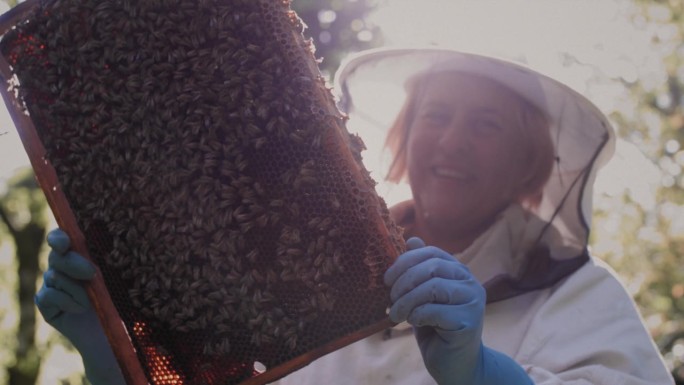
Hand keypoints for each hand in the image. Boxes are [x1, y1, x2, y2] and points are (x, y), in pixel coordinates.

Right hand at [35, 229, 124, 384]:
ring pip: (54, 276)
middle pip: (56, 256)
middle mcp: (60, 267)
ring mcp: (50, 285)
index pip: (60, 239)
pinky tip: (80, 309)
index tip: (66, 243)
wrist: (110, 333)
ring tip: (92, 301)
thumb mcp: (111, 279)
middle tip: (92, 274)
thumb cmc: (117, 301)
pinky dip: (67, 302)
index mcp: (77, 255)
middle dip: (73, 263)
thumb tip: (94, 254)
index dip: (58, 238)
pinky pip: (48, 295)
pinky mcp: (44, 303)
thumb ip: (100, 263)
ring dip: (77, 289)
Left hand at [384, 237, 531, 384]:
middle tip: (390, 299)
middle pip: (431, 268)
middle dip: (404, 281)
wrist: (456, 363)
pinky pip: (434, 310)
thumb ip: (419, 271)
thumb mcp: (422, 296)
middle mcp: (469, 282)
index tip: (387, 279)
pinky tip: (413, 323)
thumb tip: (411, 239)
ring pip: (432, 287)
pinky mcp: (469, 321)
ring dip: (407, 300)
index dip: (405, 262)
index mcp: (458, 271)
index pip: (431, 253)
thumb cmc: (436, 328)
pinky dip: (417, 315)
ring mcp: (472, 301)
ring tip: (396, 314)